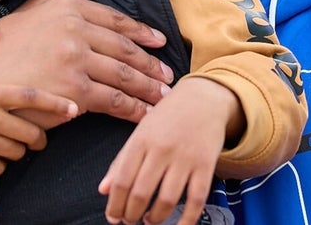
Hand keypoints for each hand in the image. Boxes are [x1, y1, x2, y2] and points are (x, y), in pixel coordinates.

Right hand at [0, 0, 174, 127]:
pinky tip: (144, 115)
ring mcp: (76, 60)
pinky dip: (134, 109)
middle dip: (150, 65)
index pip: (114, 20)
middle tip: (167, 77)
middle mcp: (74, 29)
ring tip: (163, 98)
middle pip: (124, 48)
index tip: (159, 42)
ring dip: (148, 89)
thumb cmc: (2, 49)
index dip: (141, 32)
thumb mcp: (29, 11)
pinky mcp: (75, 90)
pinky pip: (113, 101)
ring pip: (124, 76)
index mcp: (67, 7)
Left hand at [98, 77, 234, 224]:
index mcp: (141, 139)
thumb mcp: (141, 131)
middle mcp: (162, 149)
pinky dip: (186, 220)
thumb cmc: (169, 116)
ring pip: (166, 200)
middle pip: (141, 193)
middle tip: (130, 220)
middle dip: (131, 215)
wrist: (204, 98)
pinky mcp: (206, 165)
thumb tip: (104, 190)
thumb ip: (121, 161)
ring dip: (155, 219)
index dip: (115, 205)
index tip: (113, 217)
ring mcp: (185, 158)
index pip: (122, 180)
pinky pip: (196, 200)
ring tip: (149, 220)